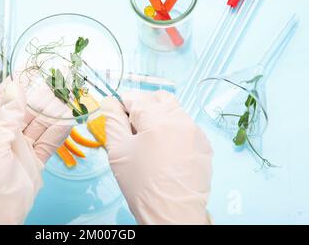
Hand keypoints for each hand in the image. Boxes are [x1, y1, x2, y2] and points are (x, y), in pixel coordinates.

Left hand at [0, 78, 70, 223]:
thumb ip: (7, 113)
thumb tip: (14, 86)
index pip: (3, 97)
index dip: (17, 82)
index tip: (33, 68)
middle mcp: (6, 133)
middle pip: (26, 108)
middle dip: (41, 94)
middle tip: (60, 79)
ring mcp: (22, 147)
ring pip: (41, 123)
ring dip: (54, 110)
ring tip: (70, 94)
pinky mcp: (35, 161)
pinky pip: (50, 141)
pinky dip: (60, 130)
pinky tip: (70, 117)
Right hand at [101, 90, 212, 224]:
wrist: (172, 214)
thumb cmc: (142, 185)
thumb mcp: (118, 151)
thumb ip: (112, 120)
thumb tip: (109, 101)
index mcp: (158, 119)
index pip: (136, 97)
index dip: (122, 105)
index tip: (117, 117)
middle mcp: (181, 120)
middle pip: (158, 98)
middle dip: (143, 106)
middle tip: (132, 127)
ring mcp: (196, 133)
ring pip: (174, 111)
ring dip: (159, 117)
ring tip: (149, 142)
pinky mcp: (204, 145)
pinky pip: (186, 127)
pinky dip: (173, 131)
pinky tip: (164, 152)